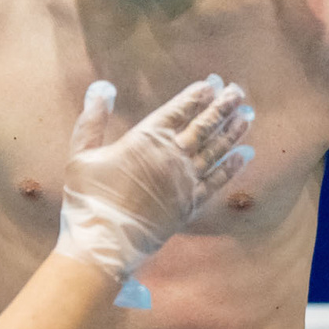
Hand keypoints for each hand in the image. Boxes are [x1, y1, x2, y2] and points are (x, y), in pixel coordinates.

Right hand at [52, 76, 252, 304]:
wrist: (104, 243)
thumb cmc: (88, 199)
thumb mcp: (81, 154)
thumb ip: (92, 120)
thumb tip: (101, 88)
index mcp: (145, 139)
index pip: (177, 111)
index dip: (195, 96)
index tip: (212, 84)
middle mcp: (171, 156)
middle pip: (203, 126)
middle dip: (221, 107)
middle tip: (238, 93)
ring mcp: (185, 181)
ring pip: (215, 150)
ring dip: (232, 132)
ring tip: (246, 116)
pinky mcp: (191, 204)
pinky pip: (218, 181)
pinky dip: (232, 167)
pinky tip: (245, 155)